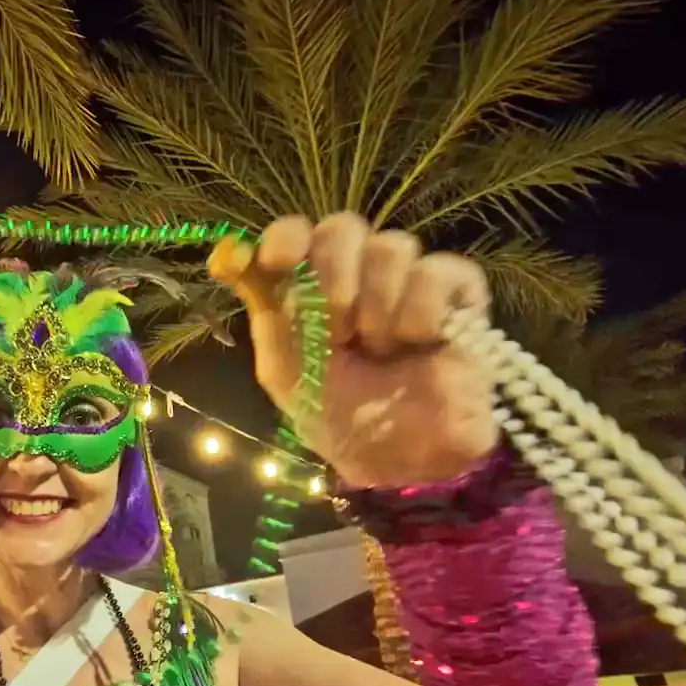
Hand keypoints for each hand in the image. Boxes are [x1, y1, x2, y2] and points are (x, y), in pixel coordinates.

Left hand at [210, 213, 497, 488]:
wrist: (398, 458)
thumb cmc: (339, 417)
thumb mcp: (283, 367)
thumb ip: (262, 306)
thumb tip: (225, 252)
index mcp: (312, 286)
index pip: (297, 231)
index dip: (287, 237)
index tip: (280, 260)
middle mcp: (360, 273)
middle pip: (343, 228)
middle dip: (333, 279)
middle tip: (338, 332)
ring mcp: (410, 279)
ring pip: (392, 246)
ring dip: (377, 306)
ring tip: (379, 350)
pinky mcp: (460, 293)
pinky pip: (438, 272)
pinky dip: (420, 311)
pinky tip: (418, 344)